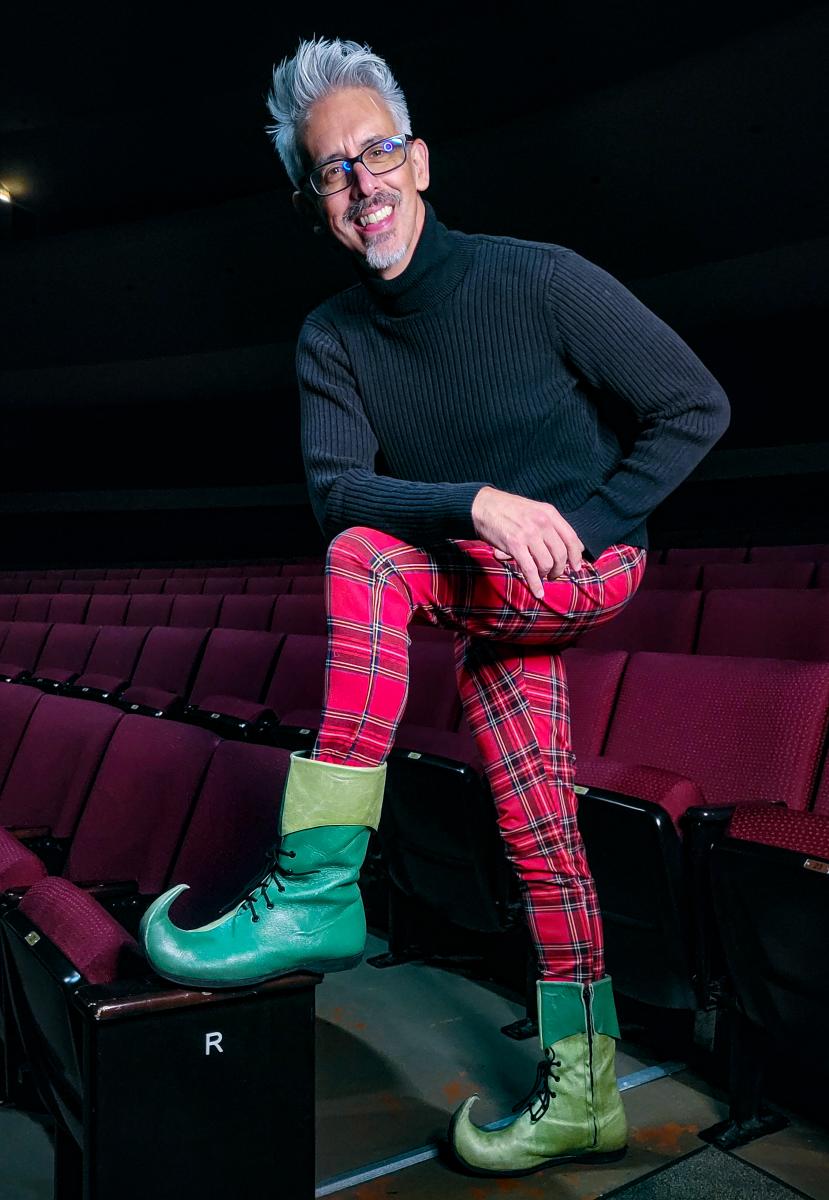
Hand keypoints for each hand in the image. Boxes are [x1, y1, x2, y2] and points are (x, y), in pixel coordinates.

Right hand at [471, 486, 583, 600]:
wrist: (482, 506)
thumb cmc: (508, 510)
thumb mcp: (535, 510)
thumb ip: (552, 526)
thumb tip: (574, 546)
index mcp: (549, 513)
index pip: (571, 538)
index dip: (576, 556)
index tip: (576, 567)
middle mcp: (542, 523)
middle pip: (560, 554)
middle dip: (560, 569)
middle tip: (554, 575)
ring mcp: (529, 534)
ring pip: (547, 563)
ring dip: (546, 575)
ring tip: (542, 577)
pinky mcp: (515, 545)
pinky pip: (530, 570)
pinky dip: (535, 584)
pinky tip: (538, 592)